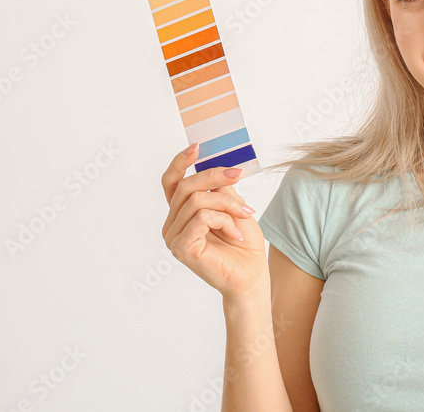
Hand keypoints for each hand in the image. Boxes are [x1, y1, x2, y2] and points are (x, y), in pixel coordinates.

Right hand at [161, 144, 267, 300]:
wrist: (251, 276)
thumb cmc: (243, 244)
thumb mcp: (234, 207)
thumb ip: (221, 188)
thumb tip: (218, 166)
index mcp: (181, 212)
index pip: (172, 182)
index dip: (180, 162)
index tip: (197, 146)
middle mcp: (172, 223)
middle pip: (187, 186)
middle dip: (216, 177)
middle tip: (239, 176)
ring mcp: (174, 237)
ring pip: (197, 200)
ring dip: (227, 204)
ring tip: (244, 216)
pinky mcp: (181, 247)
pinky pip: (201, 218)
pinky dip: (224, 220)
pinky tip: (235, 234)